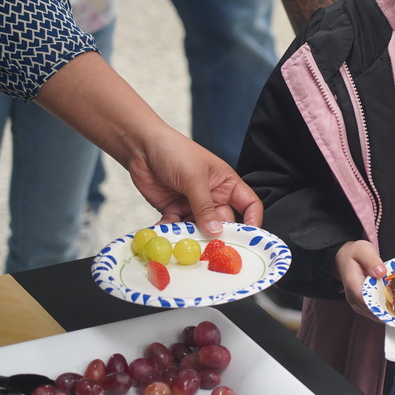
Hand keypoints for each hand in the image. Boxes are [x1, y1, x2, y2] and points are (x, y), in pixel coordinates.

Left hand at [124, 127, 262, 236]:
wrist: (141, 146)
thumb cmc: (174, 151)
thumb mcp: (194, 178)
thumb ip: (205, 207)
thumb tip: (216, 231)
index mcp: (226, 183)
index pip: (249, 204)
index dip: (253, 220)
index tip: (249, 237)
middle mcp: (213, 196)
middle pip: (224, 222)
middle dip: (219, 235)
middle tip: (213, 247)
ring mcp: (193, 205)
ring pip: (200, 229)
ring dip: (194, 236)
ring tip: (186, 242)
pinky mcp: (174, 211)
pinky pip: (178, 228)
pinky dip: (173, 233)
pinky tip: (167, 232)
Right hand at [333, 240, 385, 317]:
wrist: (343, 258)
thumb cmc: (354, 253)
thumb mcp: (363, 250)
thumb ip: (372, 260)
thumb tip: (381, 272)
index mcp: (353, 285)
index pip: (369, 302)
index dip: (384, 306)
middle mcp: (353, 299)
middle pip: (374, 311)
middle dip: (390, 309)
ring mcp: (357, 304)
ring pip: (375, 314)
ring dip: (388, 311)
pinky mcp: (361, 305)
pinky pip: (374, 311)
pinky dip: (385, 309)